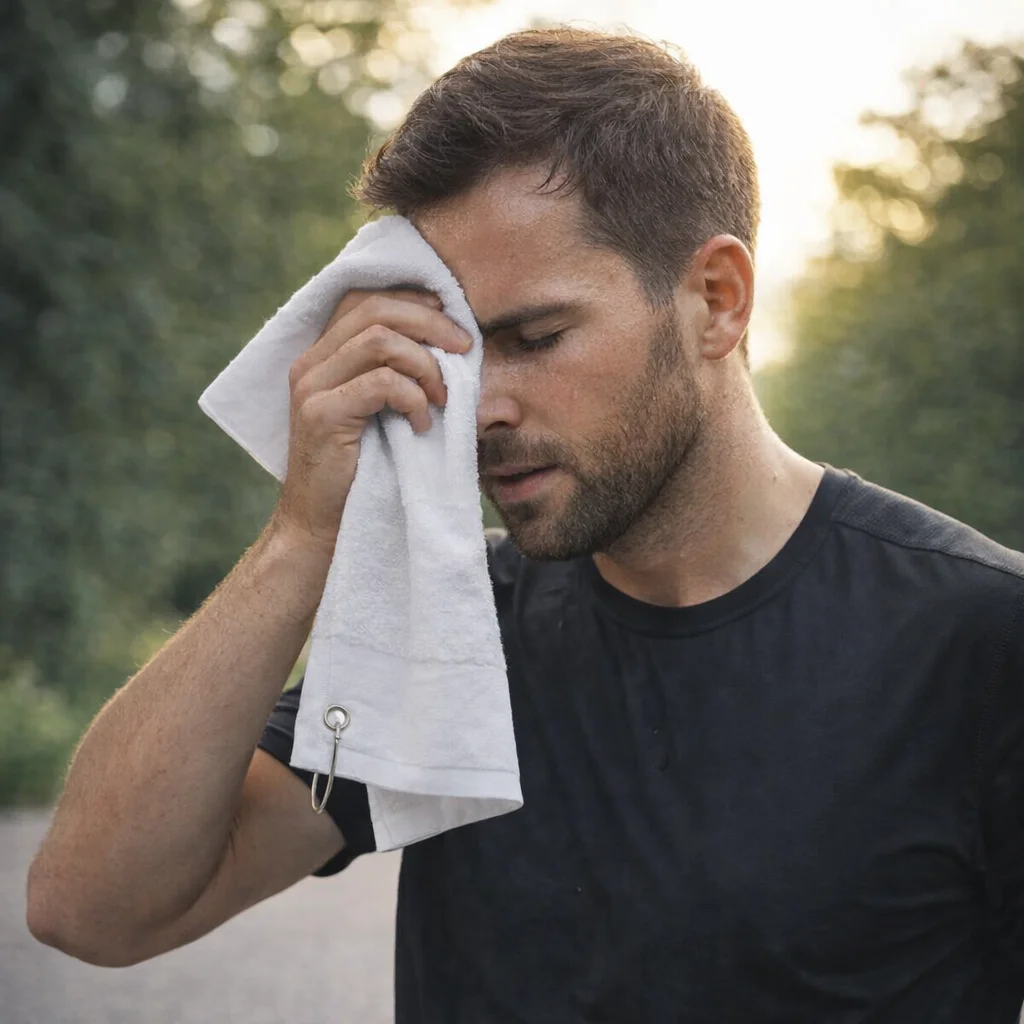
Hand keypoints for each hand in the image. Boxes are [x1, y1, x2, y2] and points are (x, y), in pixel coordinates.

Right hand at [270, 288, 471, 550]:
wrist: (322, 526)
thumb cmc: (365, 471)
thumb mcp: (386, 413)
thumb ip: (405, 375)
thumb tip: (461, 343)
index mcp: (323, 356)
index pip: (366, 298)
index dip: (414, 301)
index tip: (453, 323)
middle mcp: (311, 363)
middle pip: (376, 309)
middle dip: (431, 324)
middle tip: (464, 350)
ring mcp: (311, 387)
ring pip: (381, 341)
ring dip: (426, 365)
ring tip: (442, 399)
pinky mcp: (321, 415)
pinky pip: (381, 383)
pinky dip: (414, 399)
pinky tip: (421, 426)